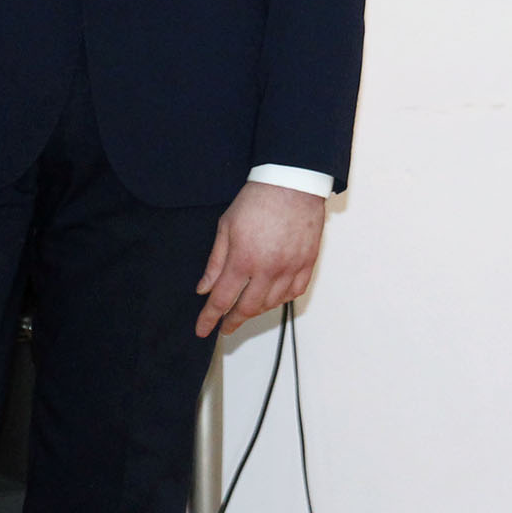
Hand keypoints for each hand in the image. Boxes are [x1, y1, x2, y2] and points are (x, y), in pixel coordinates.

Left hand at [195, 181, 325, 337]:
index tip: (203, 330)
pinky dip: (282, 299)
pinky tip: (273, 296)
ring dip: (256, 310)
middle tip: (225, 324)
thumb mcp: (226, 227)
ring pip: (272, 303)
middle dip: (233, 321)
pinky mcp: (308, 262)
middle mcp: (268, 268)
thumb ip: (215, 262)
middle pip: (247, 308)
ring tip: (247, 307)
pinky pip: (295, 292)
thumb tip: (204, 288)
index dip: (209, 318)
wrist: (292, 182)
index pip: (221, 300)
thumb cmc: (258, 200)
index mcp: (243, 259)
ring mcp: (290, 267)